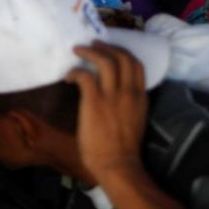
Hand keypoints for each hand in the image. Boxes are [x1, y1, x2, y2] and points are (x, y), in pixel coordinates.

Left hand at [63, 42, 148, 183]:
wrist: (117, 165)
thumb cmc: (122, 149)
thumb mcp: (134, 119)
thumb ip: (127, 104)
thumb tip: (112, 94)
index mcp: (139, 97)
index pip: (137, 65)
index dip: (123, 52)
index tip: (110, 50)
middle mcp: (128, 92)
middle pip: (123, 57)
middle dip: (107, 46)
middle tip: (93, 43)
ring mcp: (112, 95)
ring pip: (105, 60)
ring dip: (90, 52)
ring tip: (78, 50)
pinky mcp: (95, 101)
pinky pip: (84, 75)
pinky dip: (75, 72)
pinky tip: (68, 77)